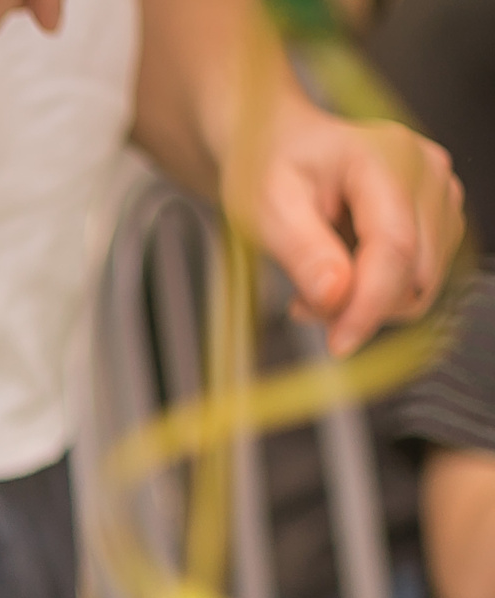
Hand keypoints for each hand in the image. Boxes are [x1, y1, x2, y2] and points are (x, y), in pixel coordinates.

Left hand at [229, 103, 464, 357]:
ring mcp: (440, 193)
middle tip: (302, 302)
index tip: (339, 344)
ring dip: (369, 302)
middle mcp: (427, 171)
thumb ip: (302, 251)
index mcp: (386, 157)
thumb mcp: (266, 207)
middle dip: (361, 305)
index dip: (370, 305)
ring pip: (422, 281)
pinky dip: (379, 292)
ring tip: (316, 283)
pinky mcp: (438, 216)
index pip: (395, 247)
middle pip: (416, 271)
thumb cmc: (270, 166)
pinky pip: (418, 276)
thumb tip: (336, 295)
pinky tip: (341, 276)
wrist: (280, 145)